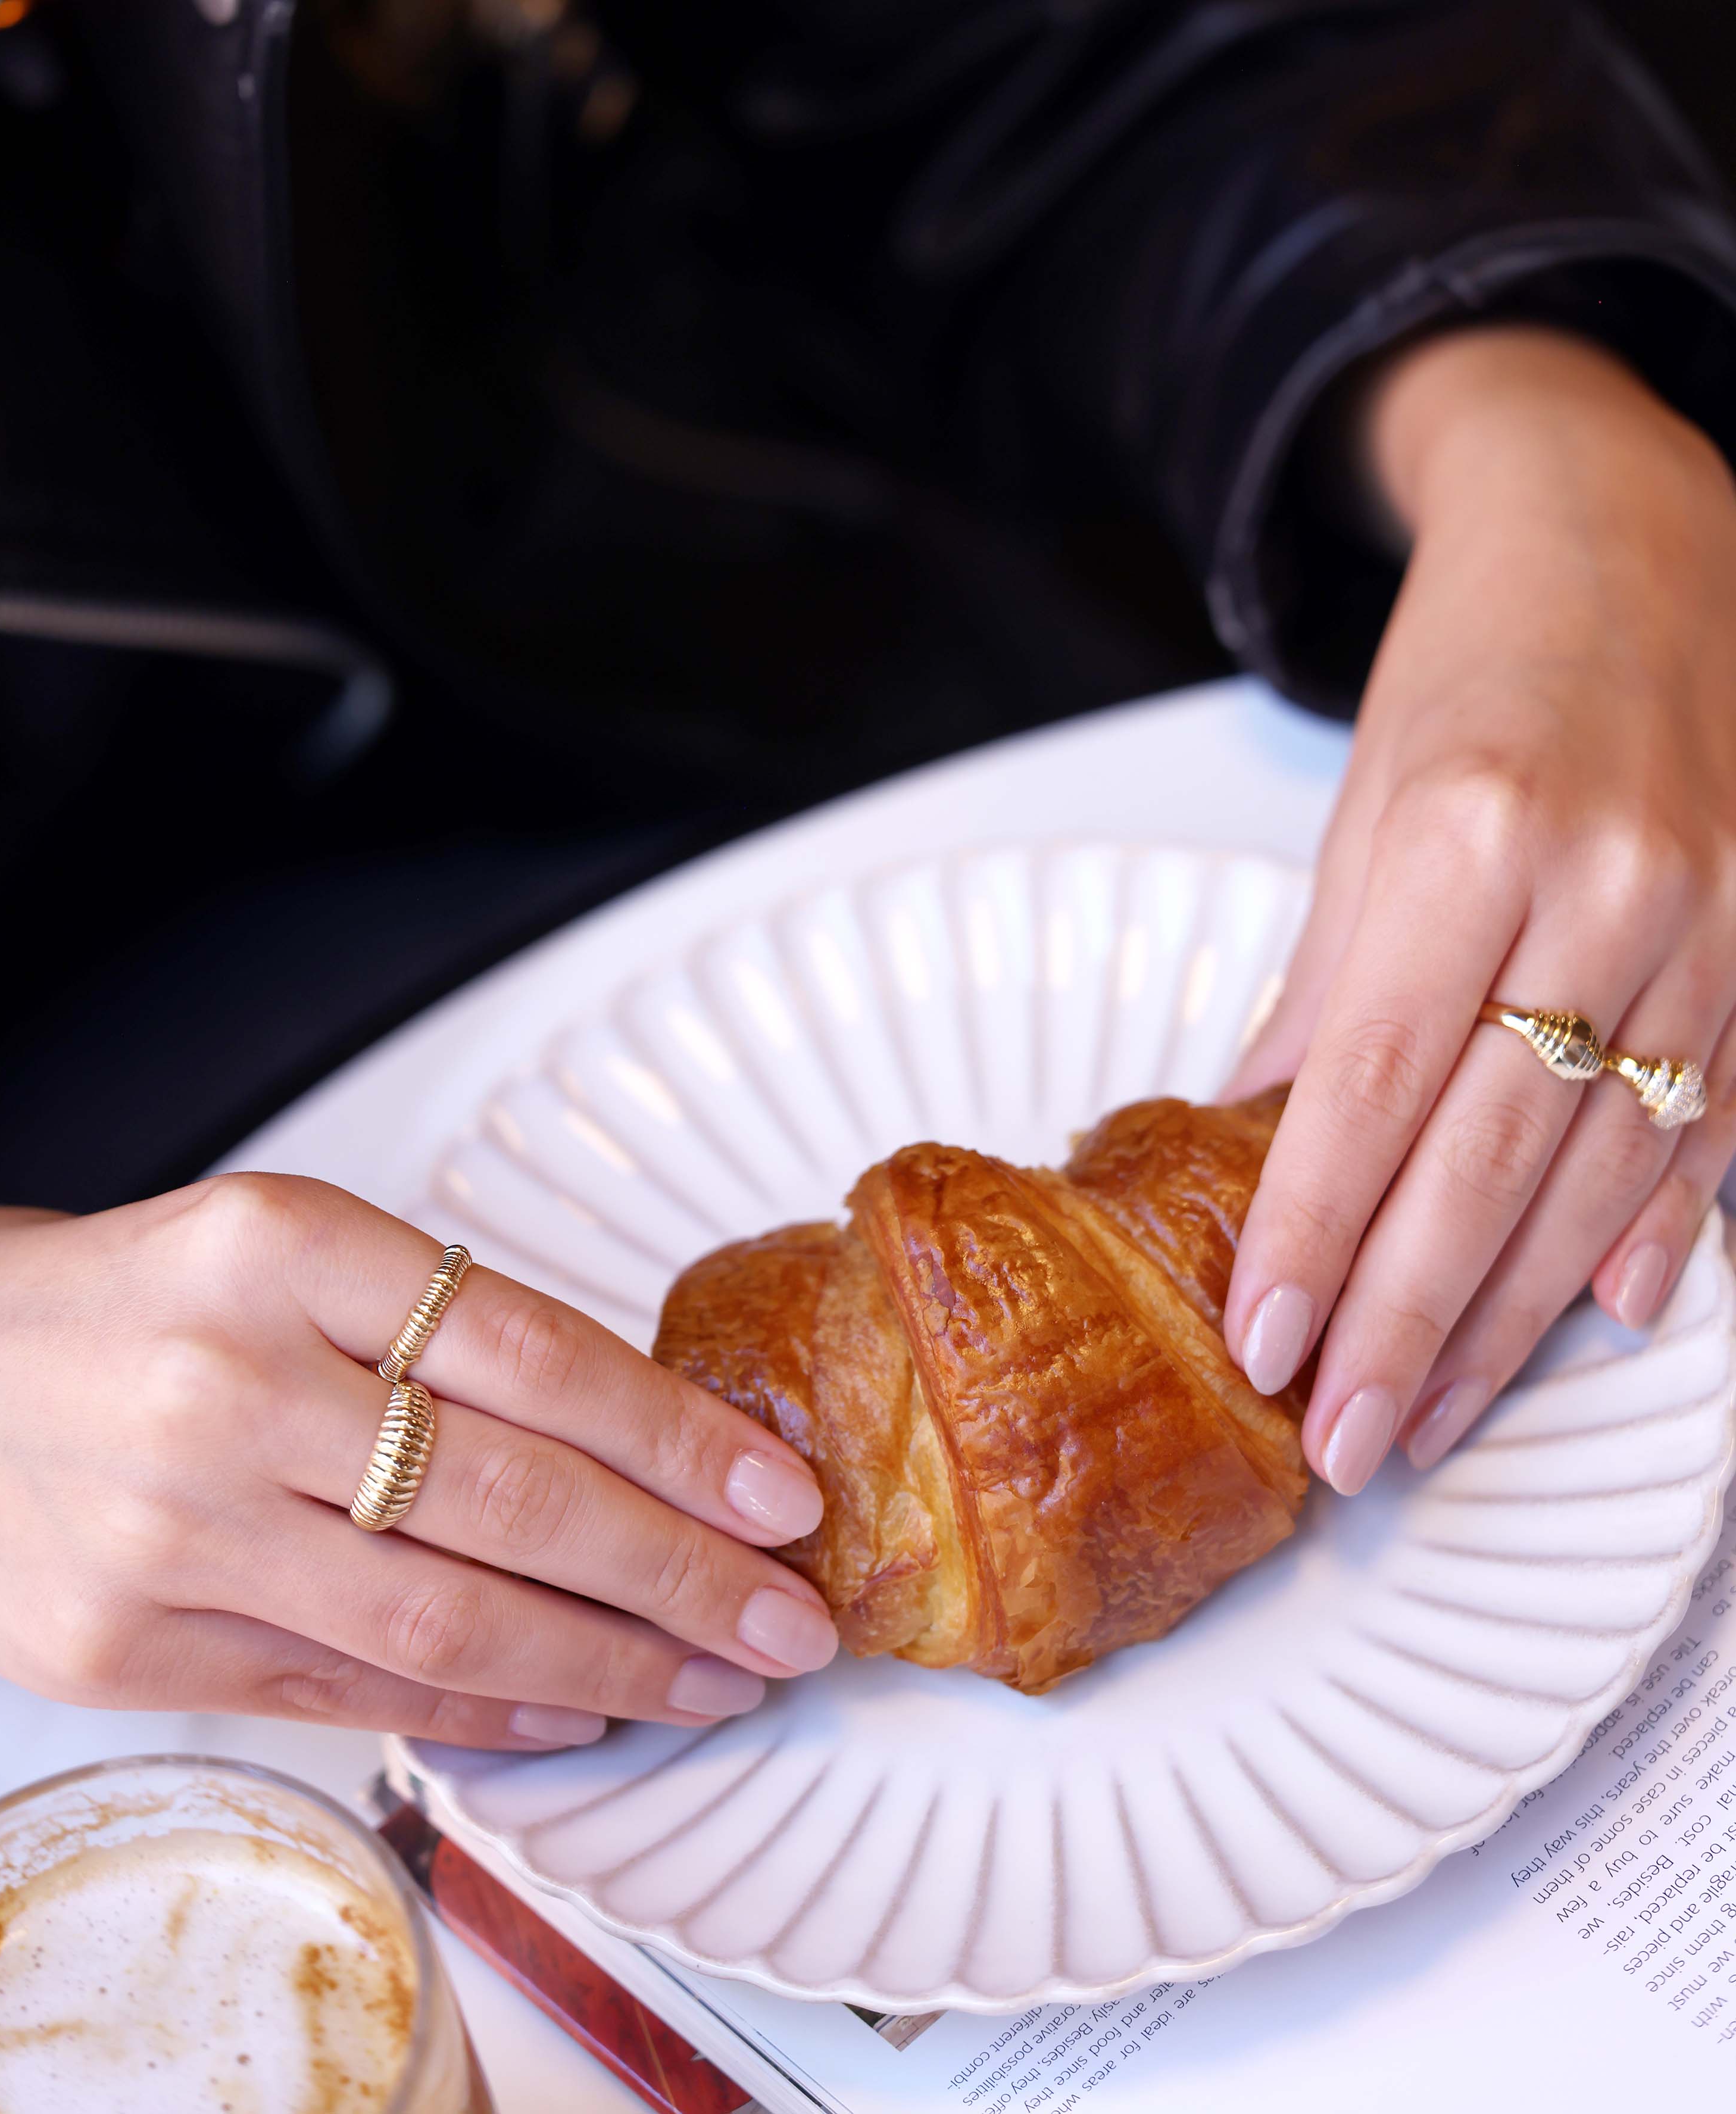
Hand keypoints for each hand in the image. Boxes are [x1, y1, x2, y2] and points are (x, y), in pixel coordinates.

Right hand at [0, 1178, 834, 1744]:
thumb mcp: (294, 1254)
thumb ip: (447, 1333)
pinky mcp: (127, 1646)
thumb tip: (650, 1446)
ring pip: (445, 1621)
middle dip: (679, 1576)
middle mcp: (226, 1386)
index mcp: (282, 1250)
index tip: (779, 1497)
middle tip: (787, 1620)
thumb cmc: (147, 1304)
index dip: (676, 1439)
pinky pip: (351, 1691)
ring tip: (714, 1683)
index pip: (532, 1353)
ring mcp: (171, 1528)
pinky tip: (579, 1714)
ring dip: (609, 1666)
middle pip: (510, 1501)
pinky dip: (485, 1711)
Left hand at [1225, 326, 1735, 1491]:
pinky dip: (1658, 1225)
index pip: (1369, 1088)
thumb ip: (1324, 985)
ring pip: (1600, 1167)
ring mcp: (1709, 922)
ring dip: (1513, 1314)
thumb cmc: (1474, 671)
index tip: (1262, 1345)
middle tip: (1343, 1442)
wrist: (1631, 538)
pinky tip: (1607, 1320)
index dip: (1313, 1233)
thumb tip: (1252, 1136)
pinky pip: (1714, 1115)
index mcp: (1468, 838)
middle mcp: (1605, 886)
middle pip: (1486, 1158)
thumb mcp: (1365, 809)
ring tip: (1432, 1417)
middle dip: (1408, 1321)